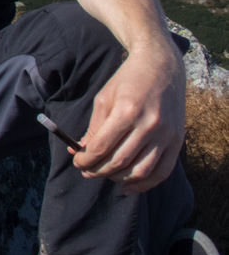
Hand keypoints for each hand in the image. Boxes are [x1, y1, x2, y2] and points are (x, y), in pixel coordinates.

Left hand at [72, 43, 185, 193]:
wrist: (161, 66)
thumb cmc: (127, 81)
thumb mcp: (104, 98)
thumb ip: (94, 127)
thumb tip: (79, 151)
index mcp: (127, 111)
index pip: (102, 147)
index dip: (86, 160)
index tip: (77, 162)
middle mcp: (149, 125)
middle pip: (120, 161)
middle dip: (98, 171)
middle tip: (86, 172)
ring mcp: (166, 135)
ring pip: (141, 170)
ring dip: (118, 179)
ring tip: (104, 175)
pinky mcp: (177, 141)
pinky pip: (162, 172)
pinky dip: (145, 184)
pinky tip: (128, 187)